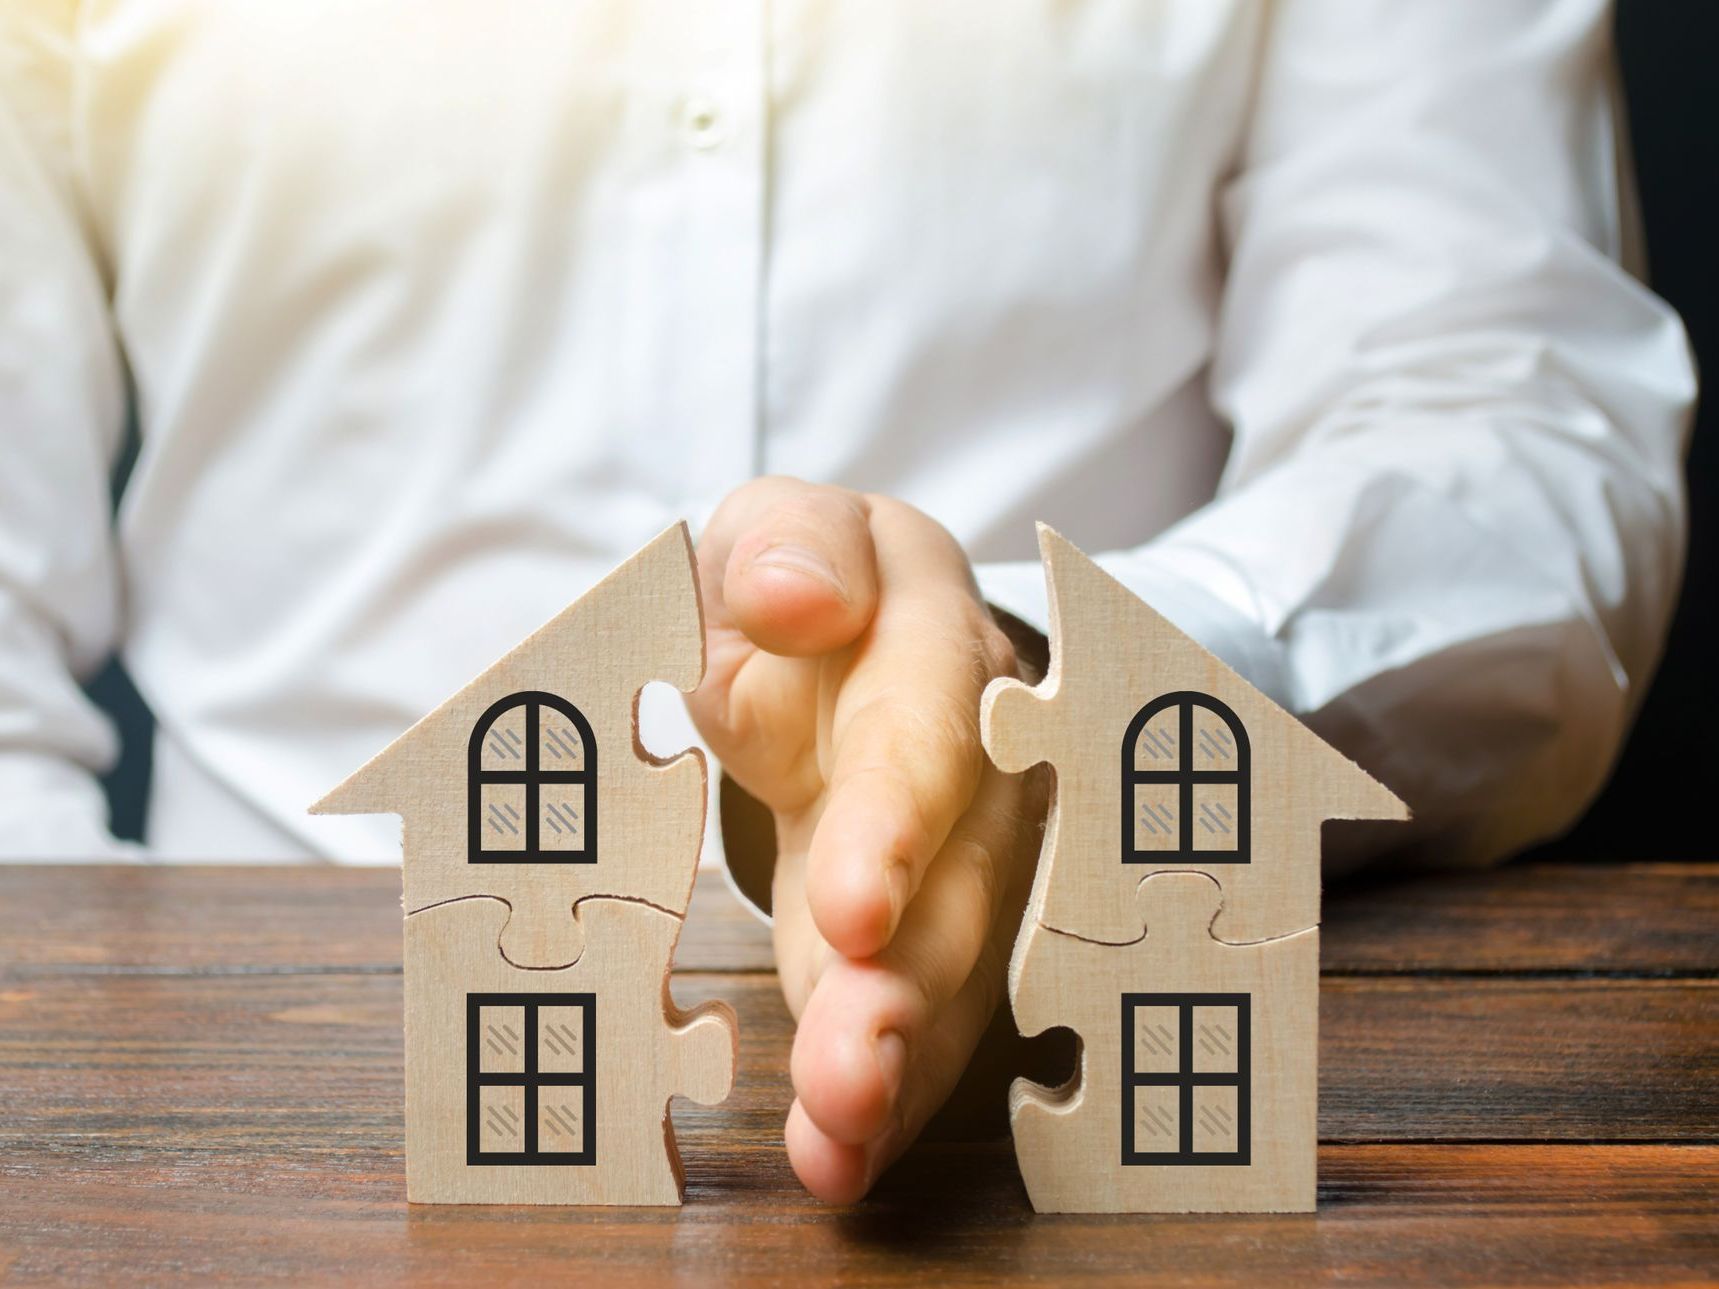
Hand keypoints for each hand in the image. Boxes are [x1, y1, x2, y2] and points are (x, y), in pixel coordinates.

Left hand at [687, 477, 1046, 1201]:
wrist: (852, 634)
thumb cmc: (809, 580)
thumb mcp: (785, 527)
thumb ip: (789, 541)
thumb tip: (800, 597)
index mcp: (931, 642)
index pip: (926, 728)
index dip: (895, 820)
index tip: (855, 908)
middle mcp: (978, 762)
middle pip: (961, 878)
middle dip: (907, 983)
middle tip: (852, 1075)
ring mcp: (968, 856)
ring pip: (955, 964)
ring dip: (902, 1059)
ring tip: (841, 1139)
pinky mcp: (934, 928)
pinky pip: (926, 1010)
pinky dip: (889, 1089)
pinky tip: (844, 1154)